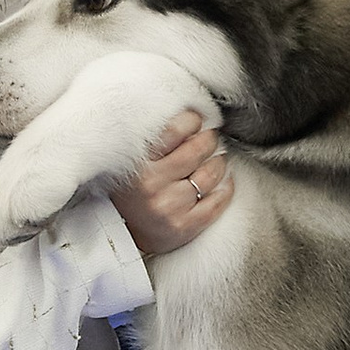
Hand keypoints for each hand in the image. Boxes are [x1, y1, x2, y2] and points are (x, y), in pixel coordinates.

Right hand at [109, 110, 232, 256]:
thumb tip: (191, 114)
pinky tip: (223, 181)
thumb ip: (154, 138)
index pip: (175, 129)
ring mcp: (169, 207)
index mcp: (137, 163)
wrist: (123, 234)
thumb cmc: (132, 190)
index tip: (196, 121)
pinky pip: (218, 201)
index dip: (192, 120)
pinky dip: (226, 187)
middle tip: (209, 138)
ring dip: (219, 162)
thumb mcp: (131, 160)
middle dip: (209, 139)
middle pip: (198, 149)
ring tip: (215, 159)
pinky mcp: (184, 226)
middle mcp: (152, 184)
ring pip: (212, 173)